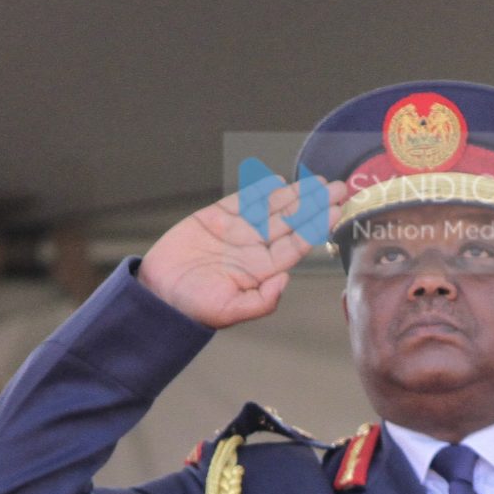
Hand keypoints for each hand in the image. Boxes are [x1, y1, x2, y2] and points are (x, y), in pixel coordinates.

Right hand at [138, 183, 323, 329]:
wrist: (155, 294)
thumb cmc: (191, 308)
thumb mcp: (228, 312)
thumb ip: (260, 301)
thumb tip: (286, 280)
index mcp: (260, 271)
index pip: (295, 245)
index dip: (315, 226)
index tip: (335, 211)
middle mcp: (252, 249)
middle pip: (290, 222)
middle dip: (314, 205)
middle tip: (338, 188)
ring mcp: (235, 232)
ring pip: (271, 209)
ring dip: (295, 195)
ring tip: (318, 182)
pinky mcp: (214, 219)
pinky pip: (242, 201)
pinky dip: (259, 190)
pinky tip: (278, 182)